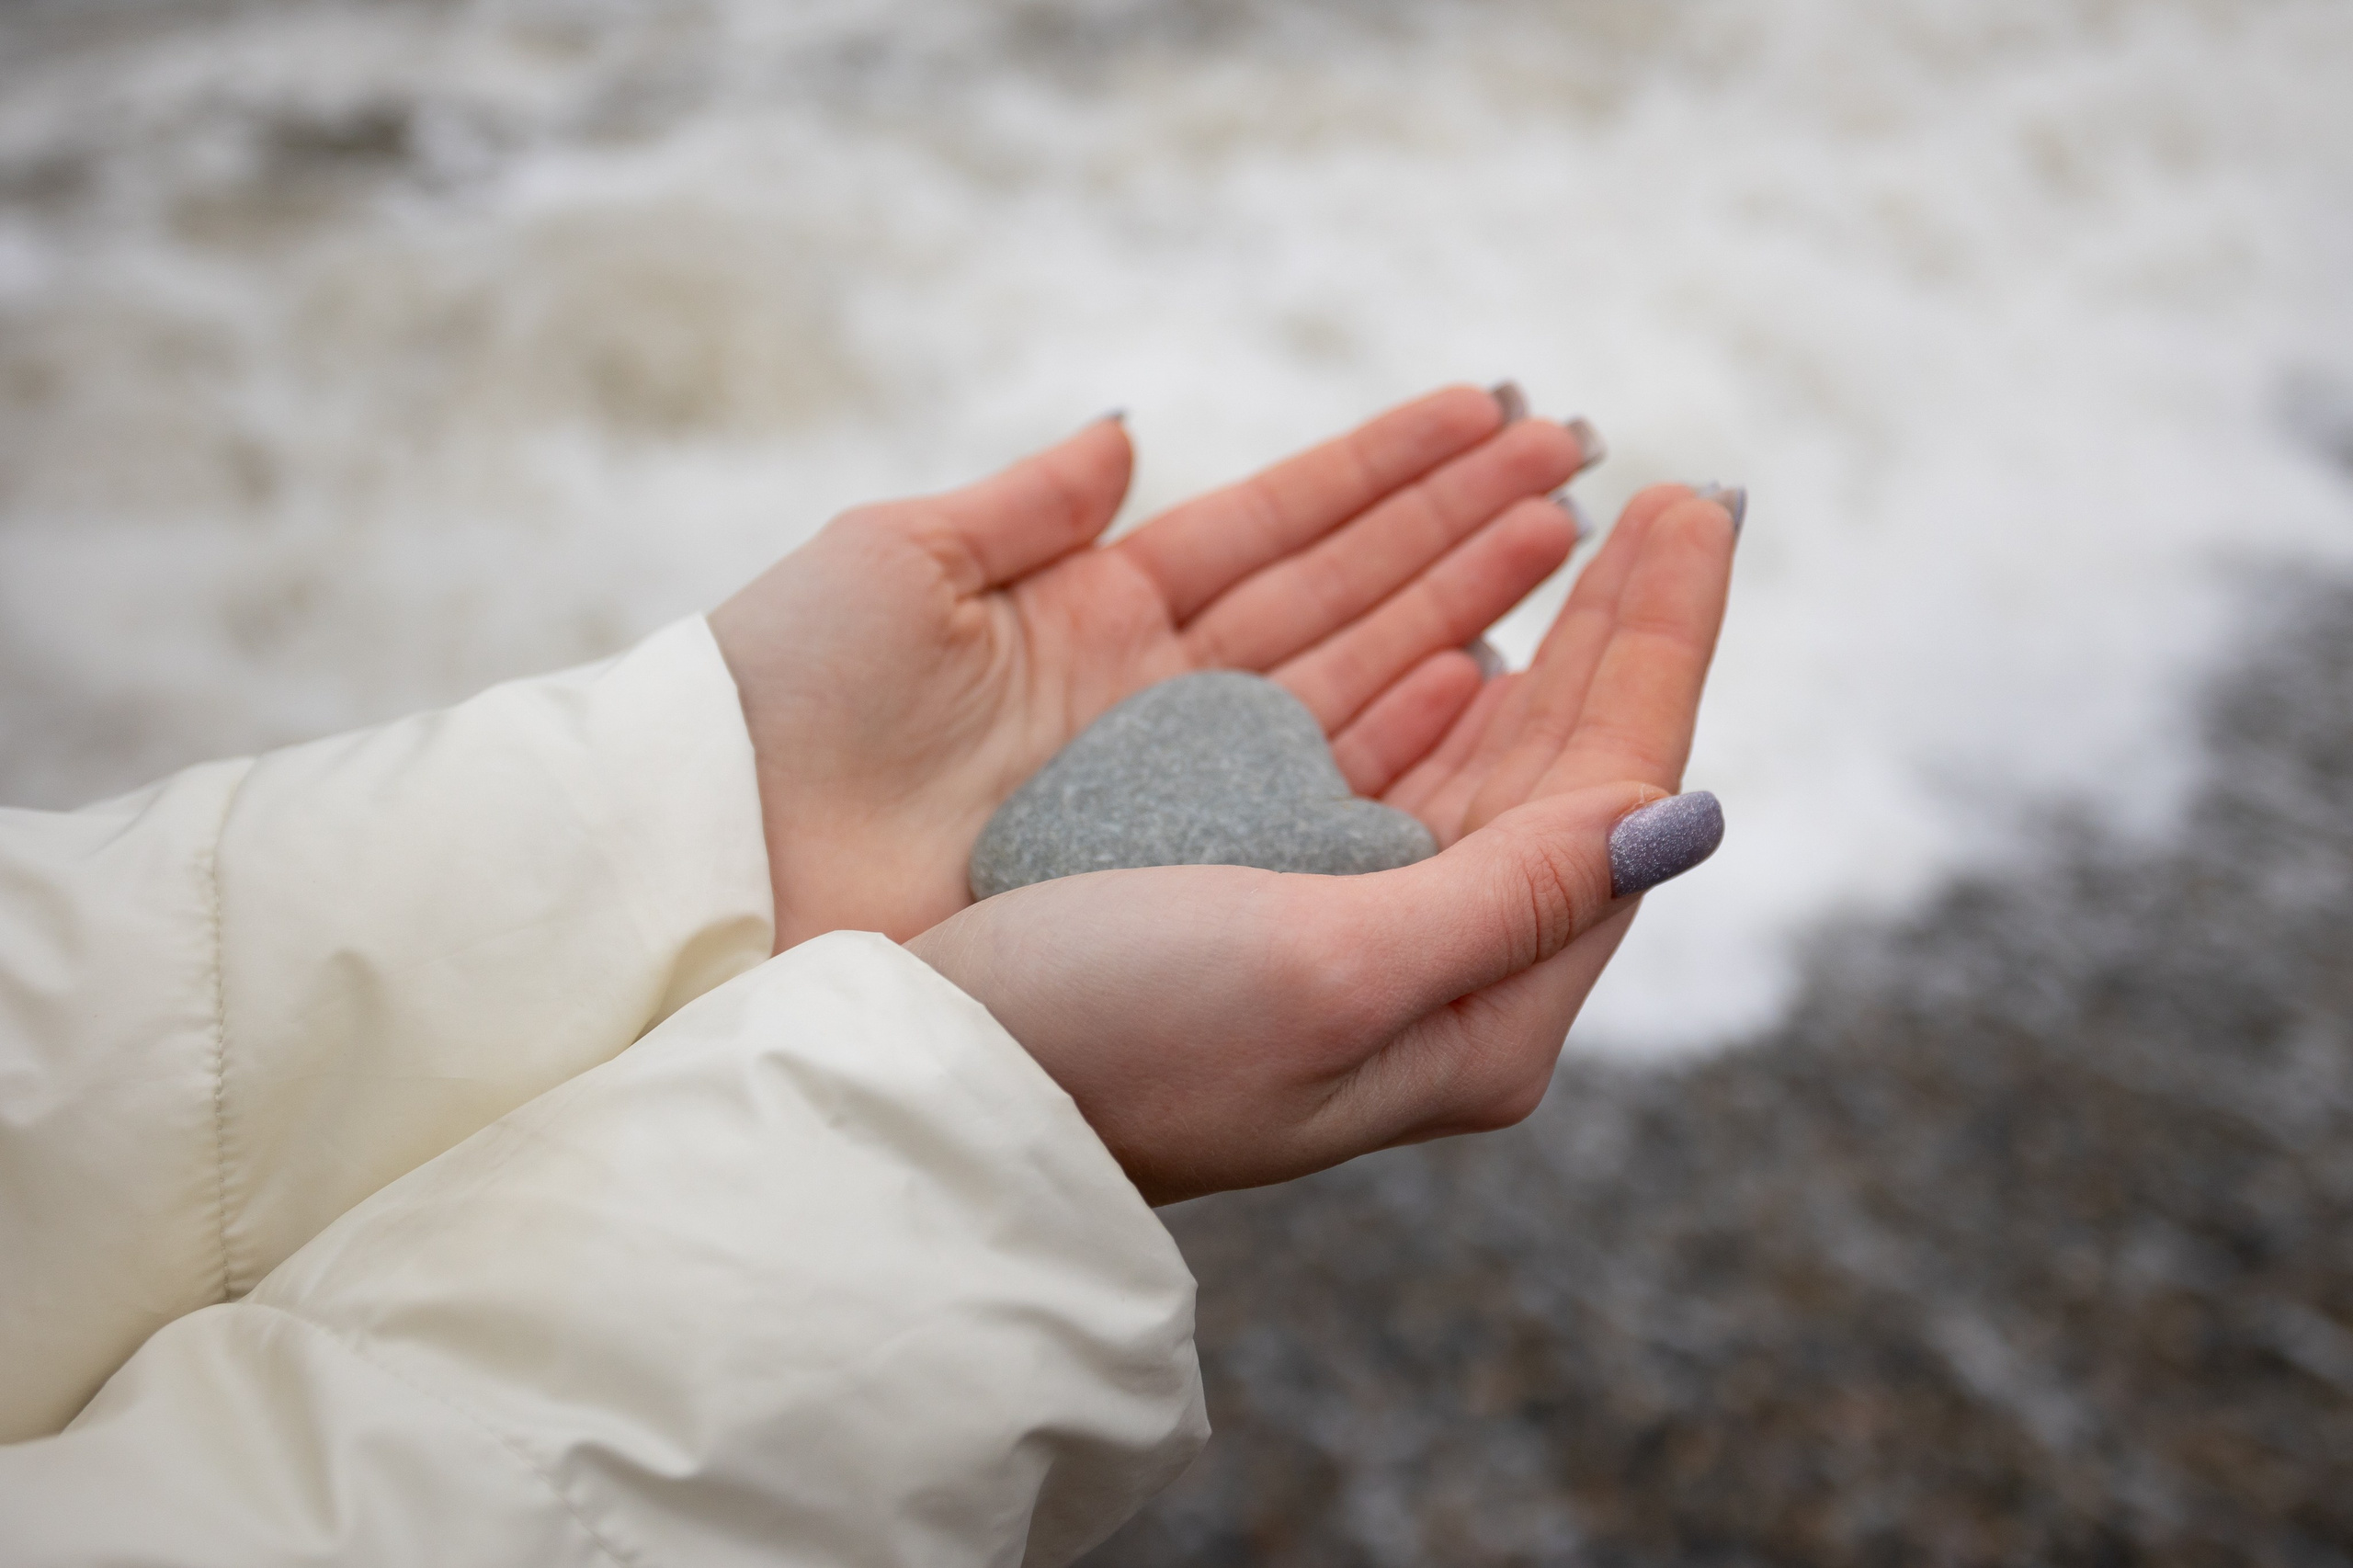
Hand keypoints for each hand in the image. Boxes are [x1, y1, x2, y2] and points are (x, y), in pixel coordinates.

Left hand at [711, 385, 1595, 948]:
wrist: (713, 877)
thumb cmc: (776, 710)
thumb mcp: (893, 567)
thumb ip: (1028, 502)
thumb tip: (1125, 433)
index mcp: (1085, 611)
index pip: (1274, 526)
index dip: (1386, 469)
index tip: (1491, 412)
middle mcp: (1149, 696)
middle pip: (1340, 594)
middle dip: (1462, 526)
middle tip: (1579, 459)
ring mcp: (1175, 782)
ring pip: (1355, 675)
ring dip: (1464, 603)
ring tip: (1570, 533)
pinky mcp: (1179, 864)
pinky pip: (1320, 784)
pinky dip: (1410, 728)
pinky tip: (1497, 677)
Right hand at [906, 489, 1736, 1202]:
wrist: (945, 1083)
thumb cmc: (1119, 1036)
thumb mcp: (1330, 967)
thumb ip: (1515, 894)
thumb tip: (1679, 816)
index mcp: (1479, 1017)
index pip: (1616, 796)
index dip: (1662, 645)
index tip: (1696, 507)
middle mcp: (1441, 980)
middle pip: (1571, 769)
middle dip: (1624, 627)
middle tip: (1671, 496)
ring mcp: (1364, 936)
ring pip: (1492, 760)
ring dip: (1544, 639)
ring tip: (1586, 525)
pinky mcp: (1285, 899)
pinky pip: (1403, 776)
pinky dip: (1447, 688)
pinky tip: (1479, 639)